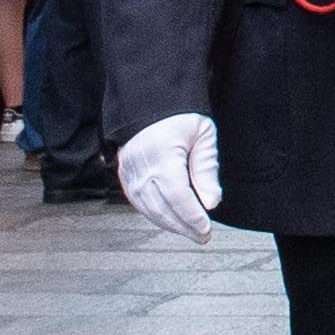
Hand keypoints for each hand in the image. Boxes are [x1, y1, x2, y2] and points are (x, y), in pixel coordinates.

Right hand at [117, 111, 225, 243]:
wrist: (151, 99)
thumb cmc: (179, 114)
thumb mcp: (203, 135)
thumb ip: (206, 169)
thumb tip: (211, 202)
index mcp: (162, 153)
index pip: (178, 196)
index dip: (192, 217)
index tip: (205, 229)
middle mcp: (141, 165)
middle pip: (162, 207)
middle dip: (183, 226)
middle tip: (202, 236)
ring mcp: (129, 170)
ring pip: (148, 209)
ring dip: (169, 224)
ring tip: (189, 231)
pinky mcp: (124, 173)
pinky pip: (138, 202)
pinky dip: (154, 214)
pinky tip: (169, 219)